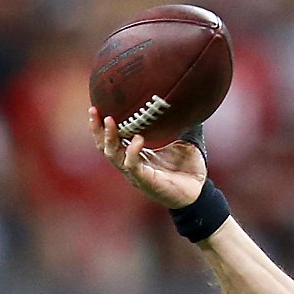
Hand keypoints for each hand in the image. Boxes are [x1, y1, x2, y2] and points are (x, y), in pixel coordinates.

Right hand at [89, 108, 205, 208]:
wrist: (200, 191)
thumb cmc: (188, 167)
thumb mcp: (181, 141)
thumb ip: (175, 125)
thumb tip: (180, 101)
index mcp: (135, 154)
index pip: (111, 139)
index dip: (101, 125)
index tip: (97, 105)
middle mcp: (131, 164)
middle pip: (104, 146)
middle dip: (97, 128)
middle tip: (93, 109)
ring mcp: (136, 174)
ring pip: (112, 155)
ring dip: (109, 137)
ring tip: (109, 120)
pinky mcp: (145, 181)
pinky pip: (132, 165)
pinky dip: (132, 151)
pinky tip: (138, 138)